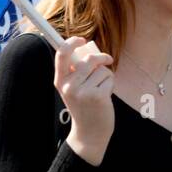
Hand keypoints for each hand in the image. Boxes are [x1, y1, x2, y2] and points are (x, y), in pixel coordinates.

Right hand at [53, 37, 114, 163]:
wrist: (89, 132)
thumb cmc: (84, 106)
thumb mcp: (74, 88)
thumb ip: (77, 70)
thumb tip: (87, 47)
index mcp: (60, 80)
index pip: (61, 54)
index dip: (71, 42)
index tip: (81, 39)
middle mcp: (68, 85)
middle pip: (88, 58)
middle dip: (101, 58)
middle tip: (108, 60)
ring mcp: (82, 91)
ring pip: (101, 68)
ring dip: (106, 75)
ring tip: (100, 89)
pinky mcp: (96, 96)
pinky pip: (109, 77)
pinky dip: (111, 84)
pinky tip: (105, 97)